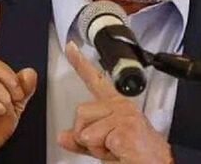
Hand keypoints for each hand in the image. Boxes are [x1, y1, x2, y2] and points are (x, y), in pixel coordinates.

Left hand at [59, 42, 173, 163]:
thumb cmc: (136, 157)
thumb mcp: (102, 148)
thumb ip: (82, 140)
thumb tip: (63, 136)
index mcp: (116, 106)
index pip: (95, 80)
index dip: (80, 62)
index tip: (71, 47)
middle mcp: (121, 106)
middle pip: (80, 111)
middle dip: (86, 134)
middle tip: (107, 145)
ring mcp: (124, 116)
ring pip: (84, 127)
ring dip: (94, 145)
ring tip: (114, 148)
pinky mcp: (124, 127)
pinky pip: (93, 139)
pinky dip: (102, 152)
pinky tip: (119, 150)